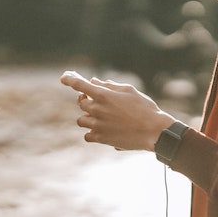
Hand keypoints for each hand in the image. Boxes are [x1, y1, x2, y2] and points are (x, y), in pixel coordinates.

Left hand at [60, 70, 174, 151]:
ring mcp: (98, 125)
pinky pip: (87, 135)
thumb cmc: (144, 108)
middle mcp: (97, 110)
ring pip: (82, 120)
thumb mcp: (128, 90)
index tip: (63, 77)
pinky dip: (91, 132)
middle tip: (98, 100)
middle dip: (87, 100)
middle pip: (81, 103)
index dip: (69, 79)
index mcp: (103, 95)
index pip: (79, 84)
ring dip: (88, 116)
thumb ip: (109, 85)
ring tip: (102, 116)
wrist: (154, 131)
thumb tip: (95, 81)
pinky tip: (101, 129)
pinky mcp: (102, 139)